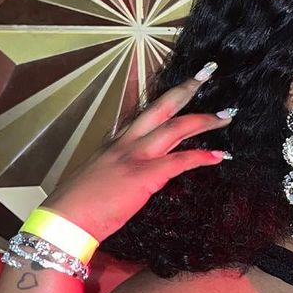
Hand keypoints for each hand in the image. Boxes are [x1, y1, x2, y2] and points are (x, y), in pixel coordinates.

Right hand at [40, 61, 235, 241]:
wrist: (65, 220)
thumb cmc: (80, 206)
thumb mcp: (100, 179)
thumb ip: (120, 170)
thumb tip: (135, 176)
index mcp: (116, 143)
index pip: (145, 113)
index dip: (166, 99)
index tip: (182, 86)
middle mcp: (126, 143)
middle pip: (162, 107)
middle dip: (187, 88)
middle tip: (207, 73)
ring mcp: (134, 157)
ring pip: (176, 128)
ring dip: (204, 120)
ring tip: (227, 115)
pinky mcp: (143, 176)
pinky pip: (179, 161)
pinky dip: (202, 156)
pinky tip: (219, 155)